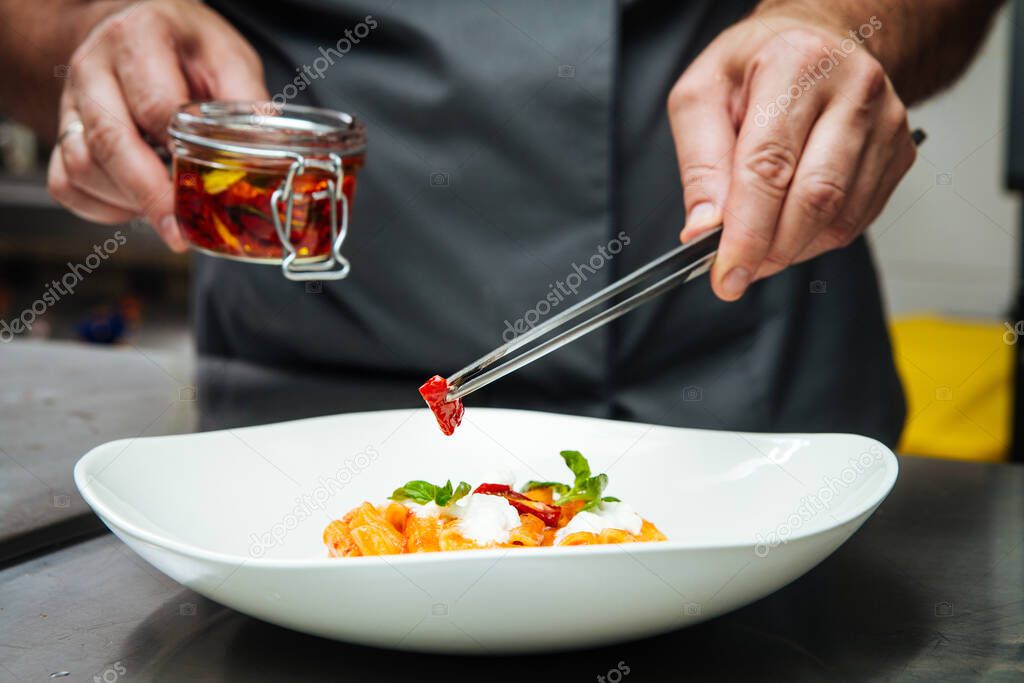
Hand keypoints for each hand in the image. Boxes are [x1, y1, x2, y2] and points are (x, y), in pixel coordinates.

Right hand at [46, 0, 268, 251]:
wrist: (140, 33)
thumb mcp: (228, 58)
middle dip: (149, 196)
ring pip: (82, 168)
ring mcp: (71, 103)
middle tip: (180, 232)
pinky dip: (103, 208)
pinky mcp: (61, 134)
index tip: (204, 190)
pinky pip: (67, 185)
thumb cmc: (187, 49)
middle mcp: (94, 68)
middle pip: (109, 143)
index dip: (181, 155)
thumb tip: (268, 152)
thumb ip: (245, 101)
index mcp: (138, 39)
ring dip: (127, 202)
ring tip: (166, 211)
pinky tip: (137, 205)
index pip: (155, 107)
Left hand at [668, 14, 916, 300]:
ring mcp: (886, 122)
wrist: (817, 41)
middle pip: (816, 197)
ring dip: (792, 248)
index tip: (726, 272)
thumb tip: (704, 229)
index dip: (747, 230)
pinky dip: (816, 239)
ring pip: (840, 217)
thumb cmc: (756, 65)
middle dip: (771, 249)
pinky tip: (790, 226)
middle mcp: (853, 89)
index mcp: (797, 64)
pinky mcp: (899, 153)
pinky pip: (857, 220)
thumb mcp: (701, 96)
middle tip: (738, 272)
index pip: (771, 165)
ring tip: (758, 243)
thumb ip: (700, 164)